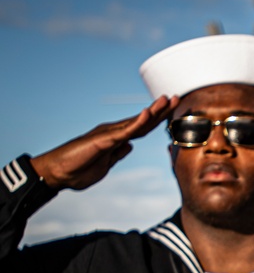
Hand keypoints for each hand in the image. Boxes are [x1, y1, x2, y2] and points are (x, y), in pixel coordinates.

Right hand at [30, 95, 178, 190]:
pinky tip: (149, 114)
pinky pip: (124, 130)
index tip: (172, 111)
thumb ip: (118, 154)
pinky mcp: (102, 140)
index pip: (143, 128)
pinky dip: (137, 122)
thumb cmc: (78, 169)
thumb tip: (130, 146)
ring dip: (154, 111)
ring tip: (167, 100)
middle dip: (161, 110)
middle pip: (143, 121)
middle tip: (177, 98)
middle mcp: (114, 132)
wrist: (56, 174)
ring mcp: (109, 134)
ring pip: (136, 122)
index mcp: (116, 139)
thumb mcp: (106, 163)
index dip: (158, 120)